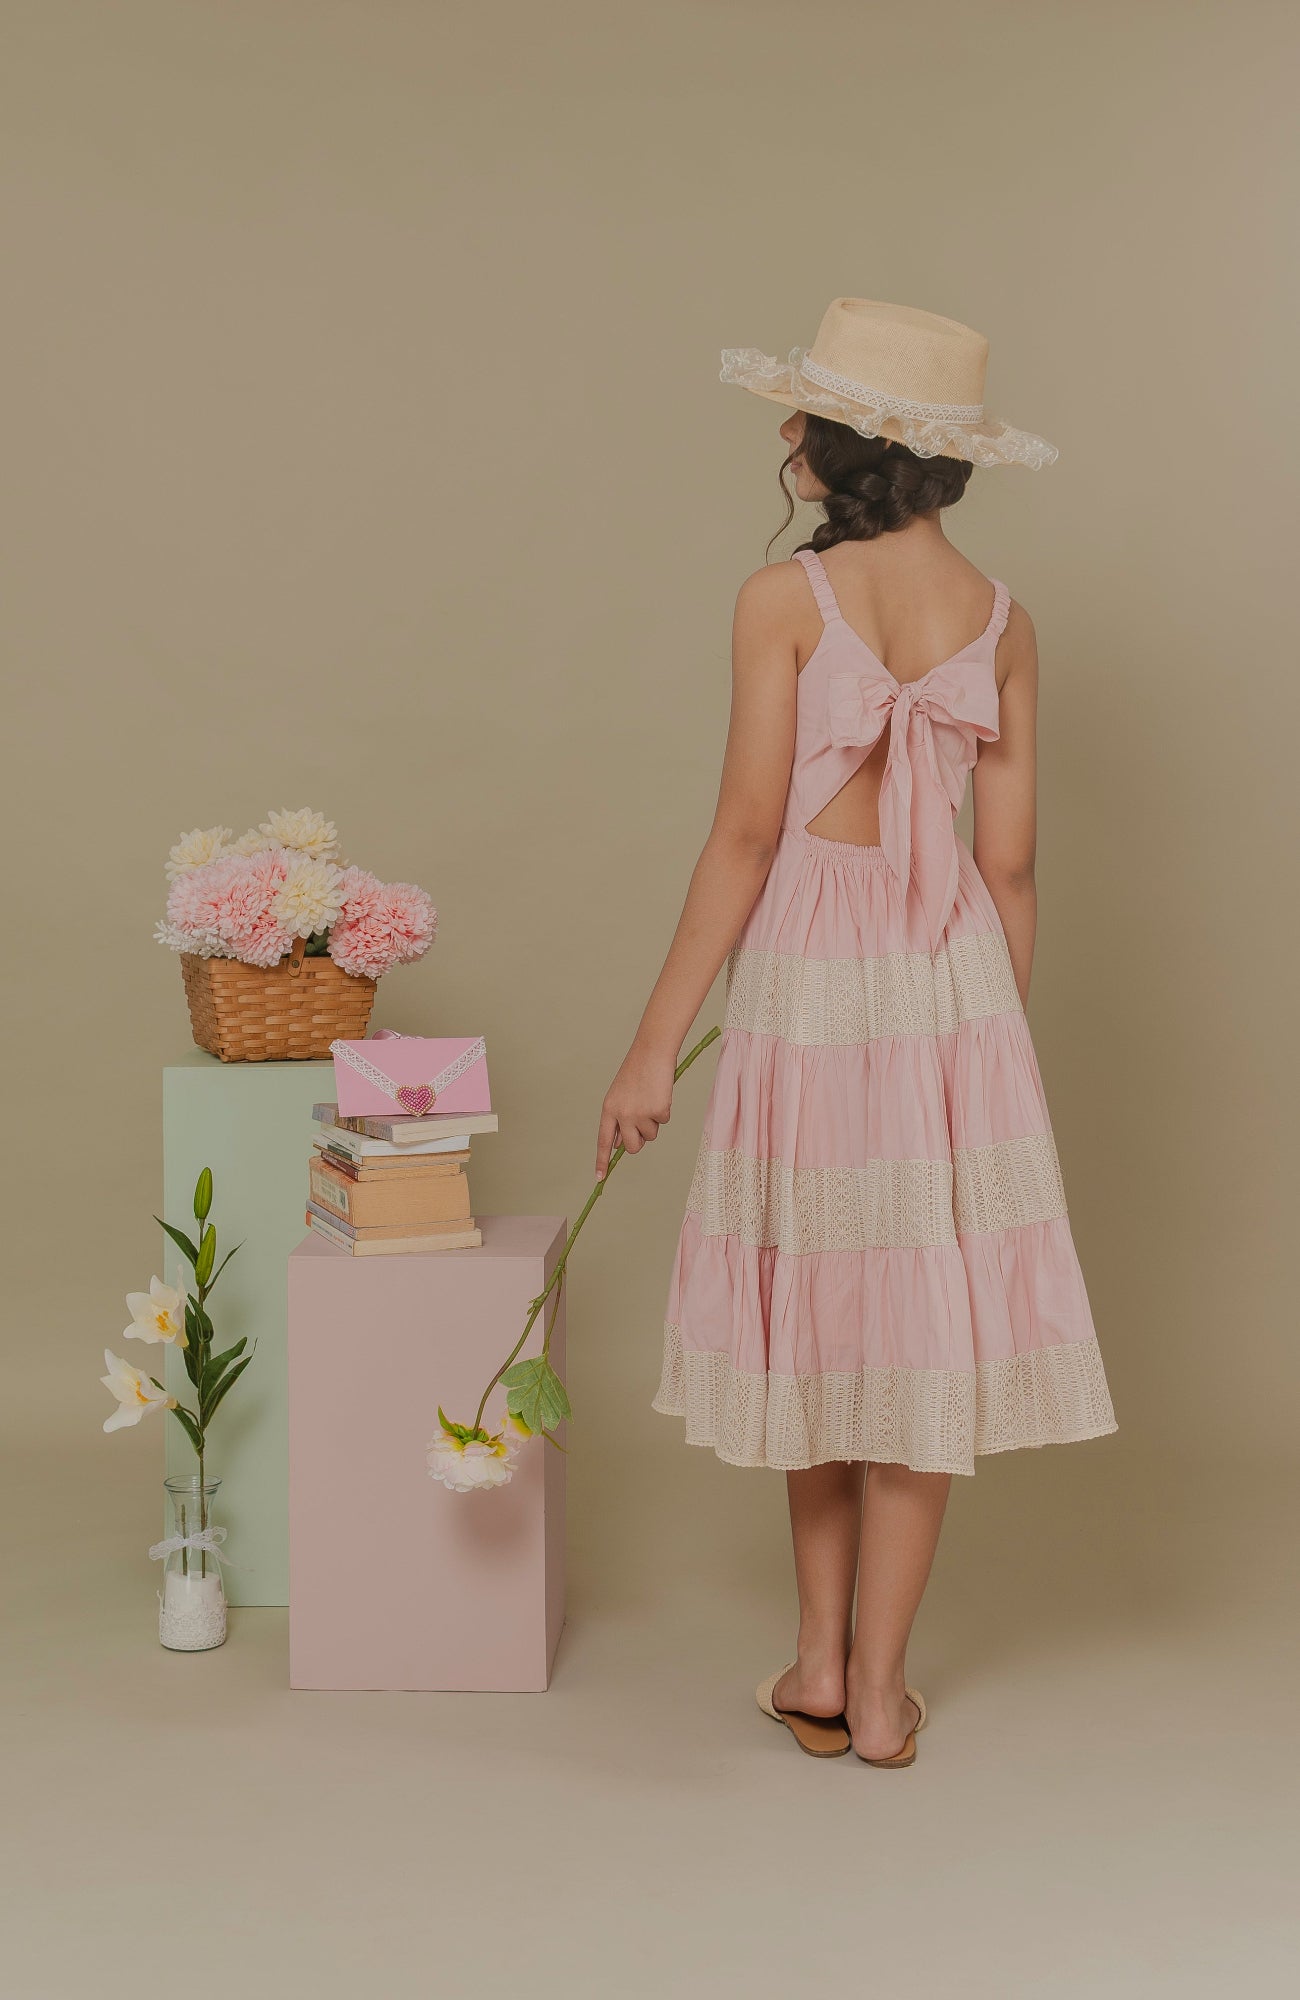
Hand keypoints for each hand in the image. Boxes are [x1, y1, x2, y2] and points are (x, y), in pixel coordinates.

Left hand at [595, 1041, 676, 1178]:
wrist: (651, 1053)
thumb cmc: (636, 1072)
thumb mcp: (619, 1096)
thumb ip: (617, 1119)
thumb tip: (618, 1144)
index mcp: (608, 1110)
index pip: (603, 1141)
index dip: (602, 1160)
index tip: (600, 1178)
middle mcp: (622, 1115)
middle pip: (632, 1146)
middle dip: (639, 1141)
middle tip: (643, 1123)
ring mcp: (640, 1114)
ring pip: (650, 1136)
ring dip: (653, 1122)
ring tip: (650, 1099)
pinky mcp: (658, 1111)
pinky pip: (663, 1122)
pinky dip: (664, 1111)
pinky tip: (659, 1094)